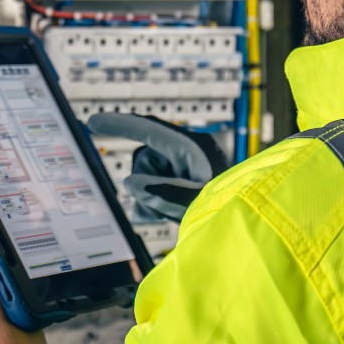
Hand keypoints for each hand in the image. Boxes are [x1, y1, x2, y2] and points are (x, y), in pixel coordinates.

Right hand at [88, 113, 229, 221]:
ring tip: (168, 216)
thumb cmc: (230, 209)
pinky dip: (154, 203)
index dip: (118, 125)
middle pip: (146, 160)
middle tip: (157, 208)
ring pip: (148, 177)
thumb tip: (131, 184)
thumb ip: (160, 192)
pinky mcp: (186, 183)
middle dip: (144, 185)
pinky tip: (163, 217)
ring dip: (150, 198)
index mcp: (192, 148)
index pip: (147, 129)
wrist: (251, 221)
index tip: (92, 122)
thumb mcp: (195, 202)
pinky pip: (156, 188)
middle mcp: (188, 154)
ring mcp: (187, 169)